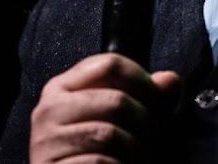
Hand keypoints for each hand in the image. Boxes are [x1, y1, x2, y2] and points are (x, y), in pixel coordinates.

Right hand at [30, 53, 180, 163]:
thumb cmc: (98, 153)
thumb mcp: (123, 120)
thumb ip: (147, 98)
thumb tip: (171, 80)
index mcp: (64, 87)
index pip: (109, 63)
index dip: (143, 79)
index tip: (160, 99)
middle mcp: (50, 109)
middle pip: (116, 100)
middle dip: (146, 123)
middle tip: (156, 140)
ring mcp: (47, 140)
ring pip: (110, 134)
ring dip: (137, 150)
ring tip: (142, 158)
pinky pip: (100, 161)